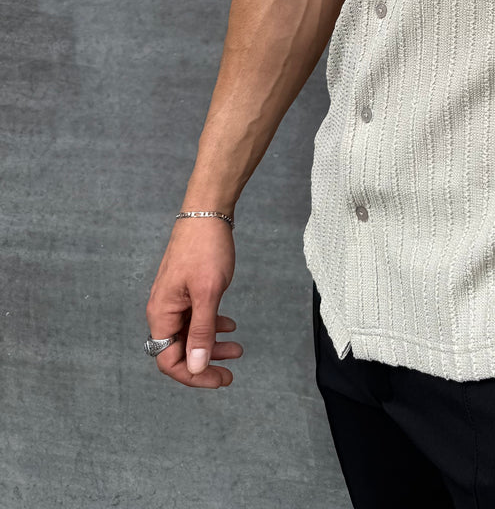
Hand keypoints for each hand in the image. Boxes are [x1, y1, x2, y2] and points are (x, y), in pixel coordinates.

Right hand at [146, 217, 240, 387]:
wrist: (207, 211)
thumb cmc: (205, 248)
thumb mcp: (208, 293)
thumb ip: (202, 331)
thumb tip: (196, 366)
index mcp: (161, 313)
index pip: (169, 360)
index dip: (193, 375)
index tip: (219, 379)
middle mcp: (163, 309)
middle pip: (179, 350)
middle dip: (205, 363)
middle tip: (231, 373)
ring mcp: (174, 299)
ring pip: (190, 333)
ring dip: (212, 344)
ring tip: (237, 349)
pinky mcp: (186, 289)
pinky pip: (196, 316)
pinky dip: (212, 324)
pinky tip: (230, 325)